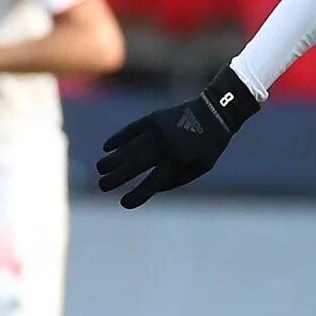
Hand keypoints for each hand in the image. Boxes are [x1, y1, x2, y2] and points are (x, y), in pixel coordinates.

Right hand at [96, 67, 260, 208]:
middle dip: (116, 177)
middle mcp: (164, 147)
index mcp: (177, 162)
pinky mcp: (153, 118)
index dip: (137, 195)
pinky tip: (107, 147)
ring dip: (112, 159)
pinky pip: (131, 130)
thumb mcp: (200, 167)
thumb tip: (152, 188)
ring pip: (129, 148)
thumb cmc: (208, 145)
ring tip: (100, 169)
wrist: (215, 112)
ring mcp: (157, 131)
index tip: (124, 203)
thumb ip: (176, 180)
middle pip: (134, 165)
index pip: (152, 183)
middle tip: (102, 186)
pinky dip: (118, 138)